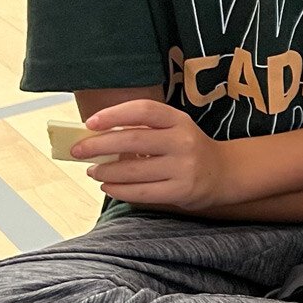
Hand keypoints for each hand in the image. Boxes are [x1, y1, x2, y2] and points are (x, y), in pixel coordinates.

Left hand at [76, 100, 237, 210]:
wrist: (223, 173)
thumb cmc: (186, 149)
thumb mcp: (173, 130)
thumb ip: (142, 130)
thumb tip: (96, 136)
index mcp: (179, 120)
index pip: (143, 110)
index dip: (114, 114)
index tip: (90, 122)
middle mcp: (183, 141)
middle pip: (133, 140)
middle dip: (98, 146)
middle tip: (79, 151)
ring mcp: (184, 167)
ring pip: (133, 170)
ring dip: (105, 171)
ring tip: (93, 171)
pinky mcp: (181, 191)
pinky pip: (141, 192)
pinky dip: (118, 190)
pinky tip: (108, 186)